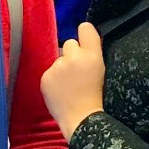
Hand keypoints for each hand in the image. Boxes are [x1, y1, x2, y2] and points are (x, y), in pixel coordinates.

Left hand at [41, 22, 105, 140]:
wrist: (82, 120)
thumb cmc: (96, 98)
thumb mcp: (103, 72)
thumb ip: (94, 54)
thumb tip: (86, 41)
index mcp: (92, 55)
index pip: (85, 28)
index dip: (85, 35)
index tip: (85, 42)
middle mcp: (74, 57)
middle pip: (70, 43)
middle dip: (73, 54)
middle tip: (78, 72)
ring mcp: (57, 67)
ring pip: (59, 59)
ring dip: (62, 68)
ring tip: (69, 86)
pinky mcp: (45, 77)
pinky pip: (50, 72)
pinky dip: (53, 79)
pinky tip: (61, 91)